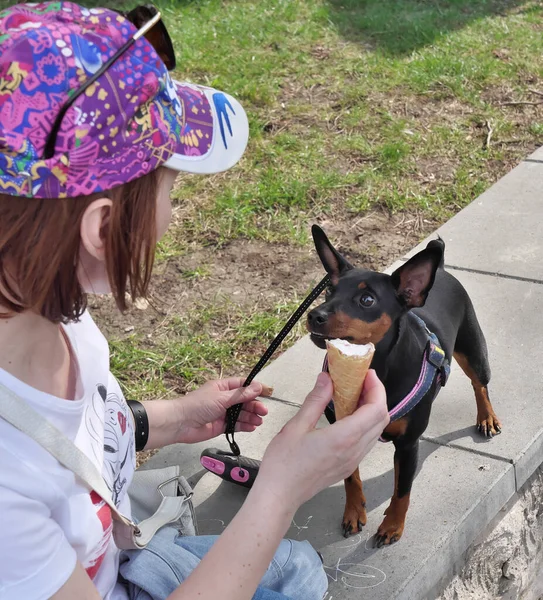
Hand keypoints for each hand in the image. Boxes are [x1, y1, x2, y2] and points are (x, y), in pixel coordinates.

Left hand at [172, 378, 270, 443]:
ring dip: (251, 417)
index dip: (255, 388)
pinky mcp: (221, 426)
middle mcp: (224, 399)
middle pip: (244, 401)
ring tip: (259, 421)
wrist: (181, 423)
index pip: (243, 385)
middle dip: (254, 405)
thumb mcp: (222, 397)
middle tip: (264, 411)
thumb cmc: (198, 405)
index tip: (267, 393)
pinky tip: (252, 427)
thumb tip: (258, 386)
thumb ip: (241, 394)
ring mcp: (223, 413)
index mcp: (222, 387)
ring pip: (241, 414)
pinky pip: (236, 425)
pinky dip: (244, 426)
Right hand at [255, 371, 388, 508]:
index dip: (376, 388)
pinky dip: (365, 423)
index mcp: (344, 438)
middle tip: (361, 380)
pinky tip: (348, 415)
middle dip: (376, 396)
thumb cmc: (284, 462)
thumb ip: (316, 400)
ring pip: (376, 431)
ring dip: (372, 410)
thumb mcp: (297, 425)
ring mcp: (353, 461)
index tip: (367, 373)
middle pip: (381, 419)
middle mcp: (355, 450)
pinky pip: (366, 441)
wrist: (280, 496)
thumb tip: (327, 378)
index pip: (376, 409)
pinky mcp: (348, 466)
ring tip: (355, 394)